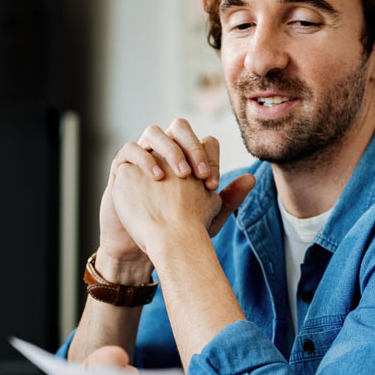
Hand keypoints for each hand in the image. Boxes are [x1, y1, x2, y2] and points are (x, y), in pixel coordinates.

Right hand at [96, 120, 253, 280]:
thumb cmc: (174, 231)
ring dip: (170, 149)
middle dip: (192, 146)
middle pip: (179, 128)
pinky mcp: (122, 166)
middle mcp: (165, 151)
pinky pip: (131, 149)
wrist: (140, 246)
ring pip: (154, 132)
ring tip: (180, 175)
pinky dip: (144, 157)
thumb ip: (228, 199)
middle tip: (199, 173)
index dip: (211, 158)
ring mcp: (143, 155)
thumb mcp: (205, 218)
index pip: (203, 142)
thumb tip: (251, 178)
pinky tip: (157, 177)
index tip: (214, 185)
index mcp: (187, 158)